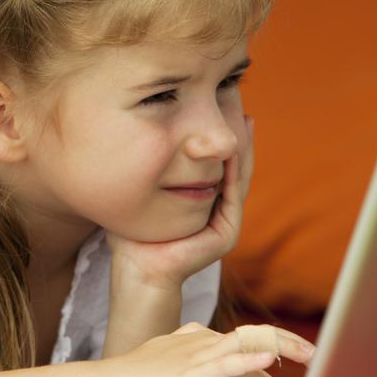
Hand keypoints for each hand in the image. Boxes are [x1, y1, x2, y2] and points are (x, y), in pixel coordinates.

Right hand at [99, 321, 314, 376]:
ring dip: (282, 345)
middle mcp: (200, 341)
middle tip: (312, 352)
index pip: (240, 343)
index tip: (284, 364)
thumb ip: (189, 370)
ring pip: (248, 343)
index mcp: (195, 340)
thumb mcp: (167, 371)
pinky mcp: (191, 370)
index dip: (266, 352)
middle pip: (251, 337)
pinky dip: (252, 357)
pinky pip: (228, 361)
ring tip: (309, 353)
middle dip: (285, 342)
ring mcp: (197, 353)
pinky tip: (271, 358)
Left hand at [105, 115, 254, 290]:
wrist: (136, 270)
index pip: (220, 164)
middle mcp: (219, 212)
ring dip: (242, 149)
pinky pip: (232, 195)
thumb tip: (136, 135)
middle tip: (241, 106)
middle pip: (235, 167)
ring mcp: (226, 224)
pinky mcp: (226, 235)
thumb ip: (151, 170)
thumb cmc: (133, 234)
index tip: (222, 107)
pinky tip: (231, 148)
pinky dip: (233, 171)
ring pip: (239, 177)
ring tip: (243, 119)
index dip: (222, 138)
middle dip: (238, 137)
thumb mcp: (144, 193)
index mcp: (205, 204)